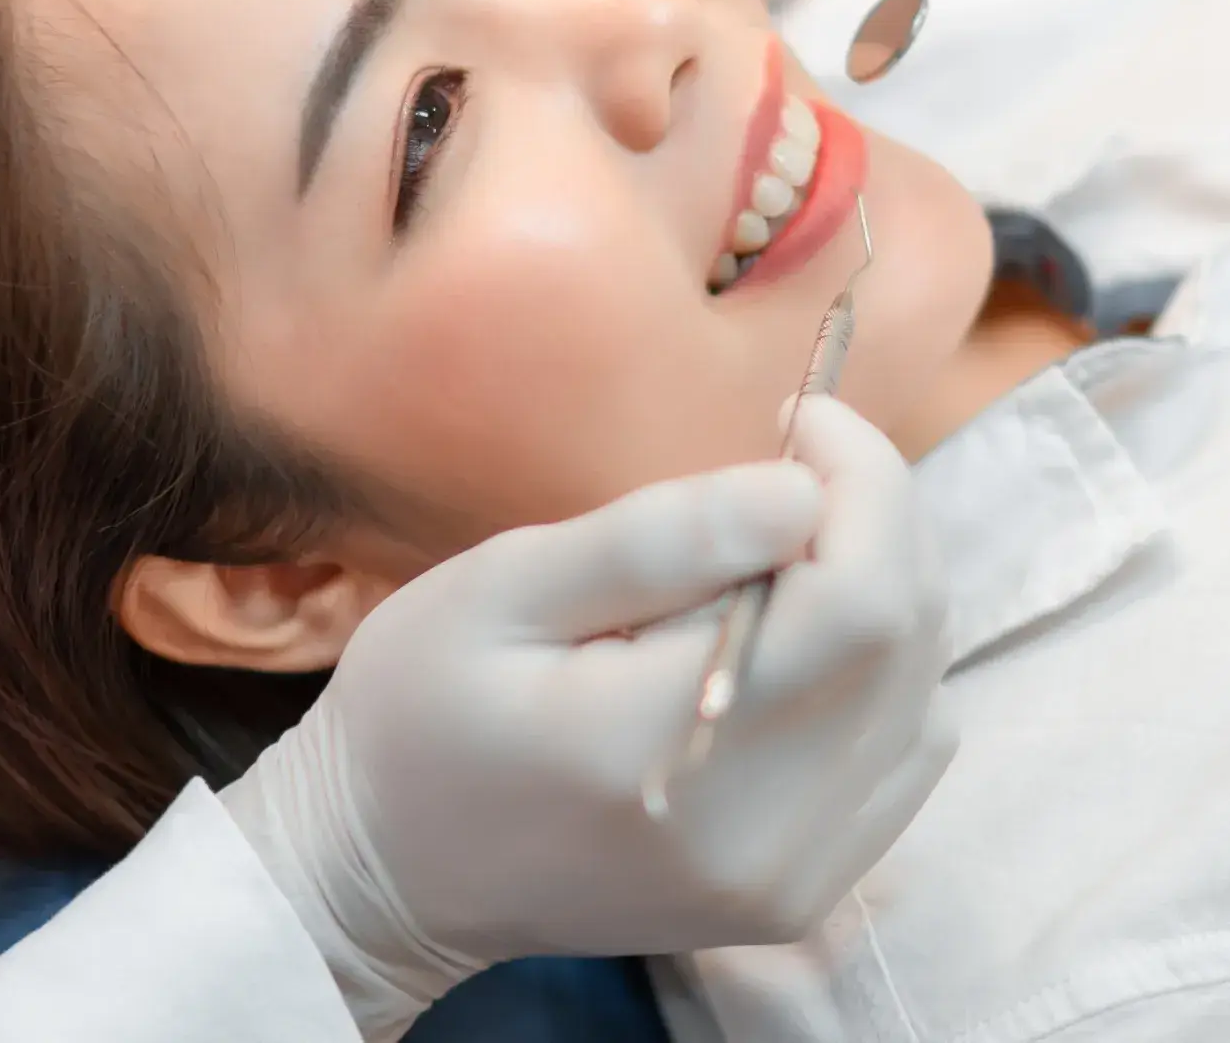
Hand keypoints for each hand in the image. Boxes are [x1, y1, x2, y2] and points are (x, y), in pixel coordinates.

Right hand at [221, 398, 953, 1041]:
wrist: (392, 869)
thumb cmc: (420, 707)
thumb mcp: (502, 587)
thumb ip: (654, 542)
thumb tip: (799, 492)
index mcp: (664, 743)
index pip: (859, 602)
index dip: (863, 484)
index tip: (798, 418)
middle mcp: (758, 835)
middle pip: (906, 644)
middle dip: (876, 519)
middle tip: (790, 462)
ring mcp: (789, 880)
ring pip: (922, 696)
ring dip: (881, 589)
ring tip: (782, 545)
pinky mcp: (799, 897)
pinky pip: (902, 757)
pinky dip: (880, 672)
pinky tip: (796, 635)